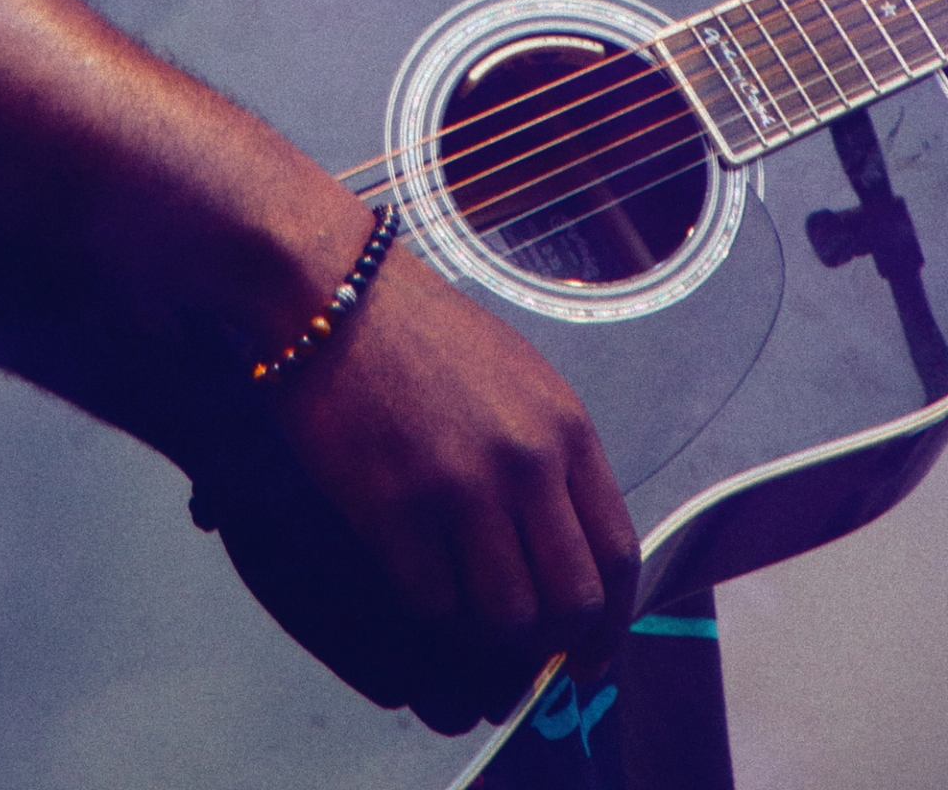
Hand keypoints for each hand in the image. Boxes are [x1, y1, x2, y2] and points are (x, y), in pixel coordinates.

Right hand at [252, 240, 638, 726]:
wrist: (330, 292)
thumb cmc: (421, 332)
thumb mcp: (518, 378)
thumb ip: (551, 458)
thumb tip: (565, 553)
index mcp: (564, 426)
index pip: (617, 555)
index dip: (611, 623)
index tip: (591, 655)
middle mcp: (524, 463)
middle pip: (571, 602)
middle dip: (555, 642)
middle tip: (528, 649)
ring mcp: (460, 489)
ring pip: (506, 619)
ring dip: (490, 633)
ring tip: (467, 606)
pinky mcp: (393, 509)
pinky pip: (434, 605)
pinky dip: (432, 612)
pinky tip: (419, 578)